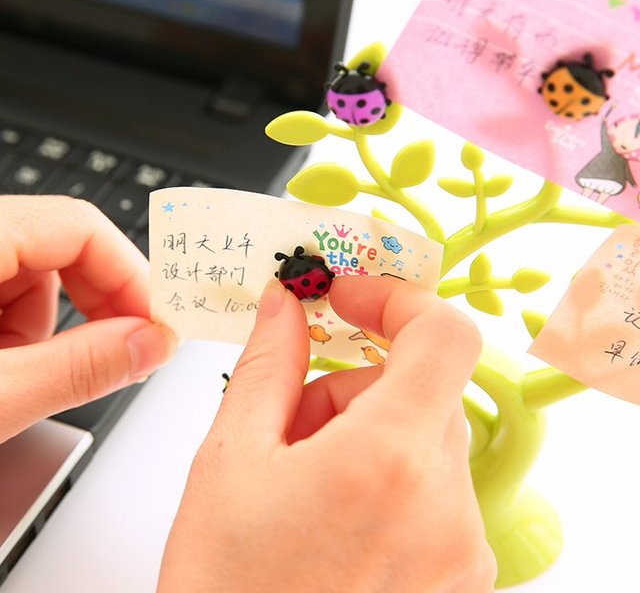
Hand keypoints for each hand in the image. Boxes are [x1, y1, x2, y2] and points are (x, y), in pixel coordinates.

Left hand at [0, 196, 176, 442]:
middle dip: (95, 309)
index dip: (130, 275)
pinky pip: (3, 296)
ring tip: (22, 380)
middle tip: (116, 357)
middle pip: (62, 249)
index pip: (79, 225)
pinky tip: (2, 371)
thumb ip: (76, 369)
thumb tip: (151, 345)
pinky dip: (16, 335)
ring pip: (34, 278)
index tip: (155, 327)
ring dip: (46, 331)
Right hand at [159, 276, 495, 591]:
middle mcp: (444, 505)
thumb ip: (268, 363)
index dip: (396, 298)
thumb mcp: (231, 459)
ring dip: (365, 431)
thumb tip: (284, 303)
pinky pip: (433, 487)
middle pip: (420, 387)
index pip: (444, 332)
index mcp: (390, 461)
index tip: (349, 298)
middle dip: (355, 382)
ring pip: (423, 436)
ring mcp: (460, 545)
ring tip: (301, 478)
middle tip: (294, 414)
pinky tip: (332, 514)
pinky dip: (387, 476)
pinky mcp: (459, 575)